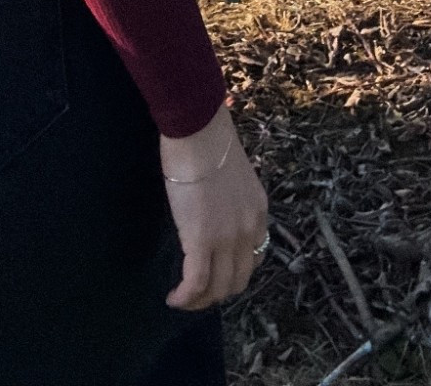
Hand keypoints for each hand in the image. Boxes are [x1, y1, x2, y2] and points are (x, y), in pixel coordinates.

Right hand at [160, 120, 268, 310]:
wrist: (198, 129)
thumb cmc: (208, 139)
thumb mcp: (233, 174)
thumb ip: (230, 197)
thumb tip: (214, 205)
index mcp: (258, 213)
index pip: (254, 258)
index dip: (234, 271)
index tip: (216, 272)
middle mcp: (249, 231)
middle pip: (237, 281)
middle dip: (217, 293)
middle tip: (197, 291)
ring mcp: (226, 239)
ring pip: (217, 289)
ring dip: (199, 301)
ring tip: (183, 298)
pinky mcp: (200, 240)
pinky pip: (195, 282)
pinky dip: (184, 297)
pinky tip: (173, 297)